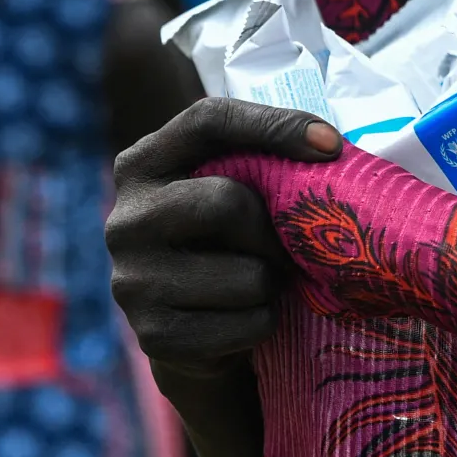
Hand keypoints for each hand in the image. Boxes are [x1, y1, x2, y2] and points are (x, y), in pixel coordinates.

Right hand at [105, 98, 340, 377]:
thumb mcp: (226, 188)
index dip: (273, 125)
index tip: (331, 145)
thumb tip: (328, 147)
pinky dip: (264, 321)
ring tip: (261, 282)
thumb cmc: (221, 241)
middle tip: (286, 245)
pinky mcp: (154, 335)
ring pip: (247, 275)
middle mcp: (125, 220)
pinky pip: (247, 324)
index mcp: (142, 165)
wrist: (188, 331)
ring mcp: (132, 281)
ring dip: (272, 282)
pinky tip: (245, 316)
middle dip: (272, 228)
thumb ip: (255, 160)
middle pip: (226, 202)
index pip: (207, 121)